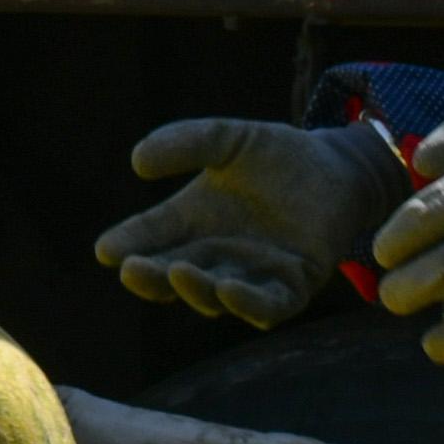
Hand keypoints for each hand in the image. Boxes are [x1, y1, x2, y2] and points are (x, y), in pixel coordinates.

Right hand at [98, 117, 404, 327]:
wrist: (338, 168)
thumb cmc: (279, 154)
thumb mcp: (228, 138)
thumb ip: (186, 143)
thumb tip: (137, 162)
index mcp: (192, 221)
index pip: (150, 238)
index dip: (127, 245)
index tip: (106, 250)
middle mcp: (215, 255)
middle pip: (172, 276)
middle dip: (149, 277)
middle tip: (131, 268)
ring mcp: (251, 275)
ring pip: (214, 296)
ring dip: (194, 289)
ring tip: (178, 271)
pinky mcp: (291, 287)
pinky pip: (266, 305)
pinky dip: (246, 302)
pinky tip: (229, 288)